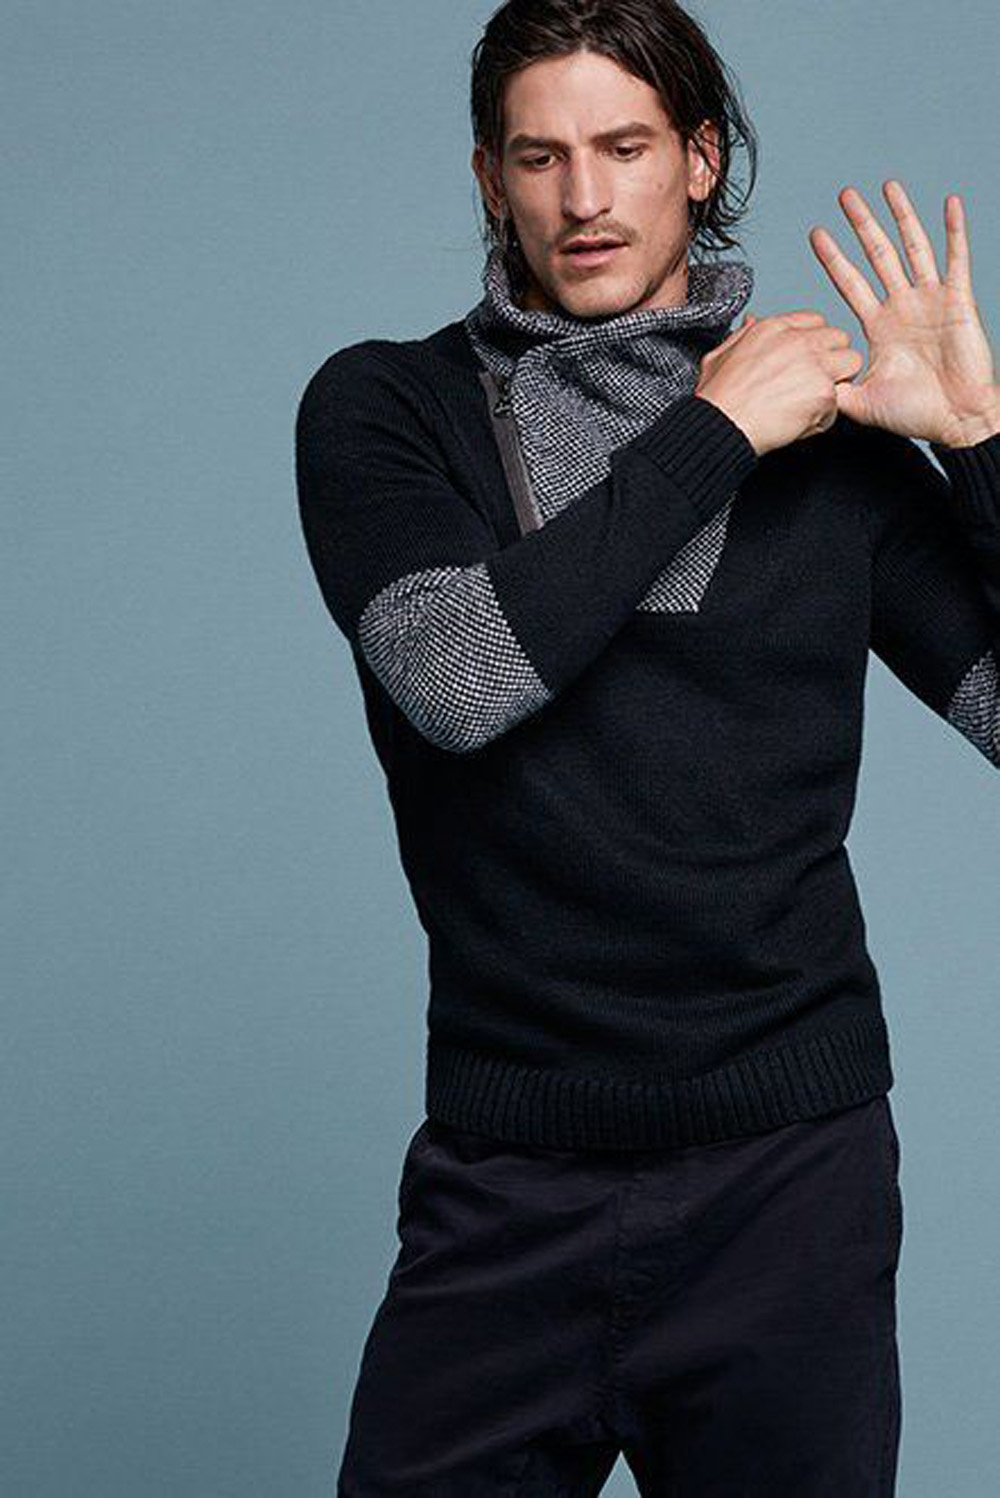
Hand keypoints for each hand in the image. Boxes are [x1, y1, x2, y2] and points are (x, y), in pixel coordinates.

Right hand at [695, 309, 863, 456]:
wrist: (721, 424)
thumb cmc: (718, 398)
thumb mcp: (721, 355)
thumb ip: (742, 335)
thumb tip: (752, 321)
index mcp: (774, 328)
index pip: (815, 322)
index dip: (813, 344)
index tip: (803, 361)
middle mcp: (798, 341)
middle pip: (839, 339)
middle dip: (831, 360)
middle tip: (811, 383)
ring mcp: (815, 365)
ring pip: (850, 364)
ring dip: (836, 383)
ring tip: (810, 402)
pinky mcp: (824, 392)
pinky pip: (838, 404)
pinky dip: (821, 419)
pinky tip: (798, 423)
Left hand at [808, 181, 998, 446]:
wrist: (955, 421)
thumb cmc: (915, 414)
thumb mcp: (861, 402)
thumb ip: (833, 389)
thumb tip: (805, 383)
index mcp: (879, 327)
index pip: (850, 282)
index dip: (833, 258)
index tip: (816, 234)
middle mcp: (903, 307)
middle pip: (878, 255)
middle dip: (861, 225)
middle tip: (846, 196)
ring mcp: (930, 301)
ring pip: (913, 247)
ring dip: (901, 216)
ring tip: (887, 187)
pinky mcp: (958, 301)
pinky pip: (957, 259)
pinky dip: (954, 230)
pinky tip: (949, 204)